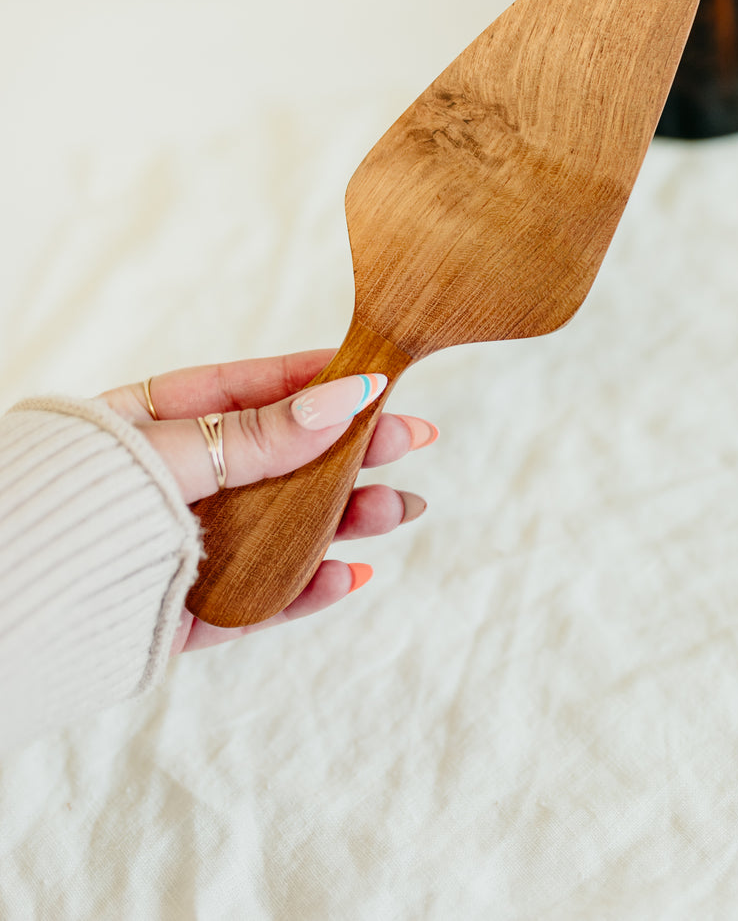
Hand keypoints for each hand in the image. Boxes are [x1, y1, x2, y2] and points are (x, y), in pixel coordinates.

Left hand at [98, 351, 436, 654]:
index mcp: (153, 425)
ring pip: (279, 530)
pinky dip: (304, 588)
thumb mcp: (168, 454)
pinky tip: (351, 573)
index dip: (319, 384)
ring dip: (344, 520)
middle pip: (280, 464)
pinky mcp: (182, 613)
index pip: (251, 392)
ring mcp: (182, 548)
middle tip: (414, 445)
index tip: (380, 379)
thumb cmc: (67, 505)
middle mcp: (176, 483)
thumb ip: (254, 437)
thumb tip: (342, 397)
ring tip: (402, 510)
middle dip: (349, 454)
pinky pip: (254, 599)